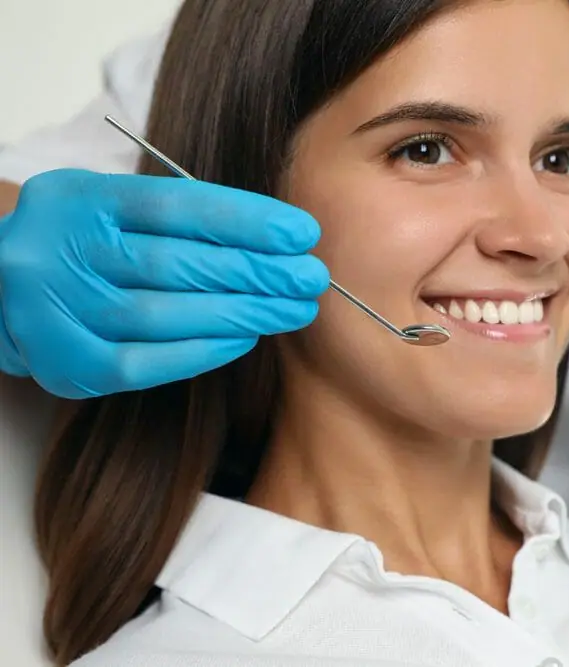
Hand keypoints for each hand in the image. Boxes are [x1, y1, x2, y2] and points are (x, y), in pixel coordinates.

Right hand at [0, 169, 328, 398]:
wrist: (0, 290)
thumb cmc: (84, 243)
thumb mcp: (114, 207)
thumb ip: (179, 217)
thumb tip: (276, 239)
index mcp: (80, 199)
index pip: (175, 206)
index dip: (245, 220)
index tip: (302, 233)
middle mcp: (62, 252)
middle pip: (177, 263)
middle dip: (257, 271)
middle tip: (312, 278)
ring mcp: (56, 311)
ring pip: (165, 315)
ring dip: (242, 314)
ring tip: (294, 309)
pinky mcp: (65, 363)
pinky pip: (143, 362)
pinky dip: (201, 351)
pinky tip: (246, 340)